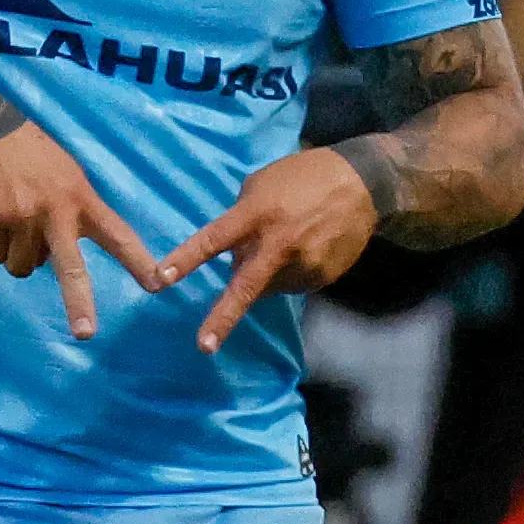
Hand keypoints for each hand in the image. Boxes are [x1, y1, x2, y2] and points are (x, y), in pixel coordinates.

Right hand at [0, 123, 160, 339]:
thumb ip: (71, 211)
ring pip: (23, 267)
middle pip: (71, 268)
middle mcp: (53, 212)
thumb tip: (55, 259)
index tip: (159, 285)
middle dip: (79, 303)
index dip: (138, 261)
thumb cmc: (30, 153)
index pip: (117, 235)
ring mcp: (20, 219)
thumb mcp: (65, 173)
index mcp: (80, 198)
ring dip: (18, 255)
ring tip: (11, 222)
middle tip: (86, 333)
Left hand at [154, 148, 378, 351]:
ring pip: (266, 285)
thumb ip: (240, 218)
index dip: (187, 259)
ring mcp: (303, 265)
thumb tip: (231, 252)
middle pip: (245, 287)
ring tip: (282, 242)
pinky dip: (287, 273)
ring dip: (262, 273)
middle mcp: (278, 245)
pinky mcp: (321, 277)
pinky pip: (291, 284)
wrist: (362, 184)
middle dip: (222, 318)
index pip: (213, 240)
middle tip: (203, 345)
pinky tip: (301, 249)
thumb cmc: (302, 177)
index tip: (162, 278)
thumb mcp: (260, 185)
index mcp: (256, 215)